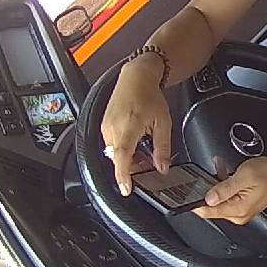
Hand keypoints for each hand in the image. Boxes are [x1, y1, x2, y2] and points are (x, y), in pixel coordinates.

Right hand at [100, 57, 171, 195]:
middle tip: (148, 166)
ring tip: (144, 152)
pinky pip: (112, 144)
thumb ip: (162, 148)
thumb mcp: (163, 122)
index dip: (123, 175)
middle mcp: (112, 128)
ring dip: (128, 158)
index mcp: (128, 127)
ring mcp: (106, 127)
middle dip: (132, 167)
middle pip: (119, 158)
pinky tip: (135, 143)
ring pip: (115, 153)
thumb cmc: (149, 95)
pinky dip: (123, 149)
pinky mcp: (104, 125)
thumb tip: (162, 167)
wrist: (136, 77)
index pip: (122, 157)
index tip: (126, 189)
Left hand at [193, 157, 266, 223]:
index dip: (196, 201)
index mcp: (237, 210)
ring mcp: (240, 211)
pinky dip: (225, 186)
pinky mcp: (243, 206)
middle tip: (211, 173)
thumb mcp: (244, 177)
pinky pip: (228, 198)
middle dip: (209, 189)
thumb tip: (207, 198)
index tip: (190, 191)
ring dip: (217, 185)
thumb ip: (224, 188)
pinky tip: (226, 174)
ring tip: (221, 169)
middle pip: (212, 206)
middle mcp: (238, 215)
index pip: (207, 212)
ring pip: (219, 200)